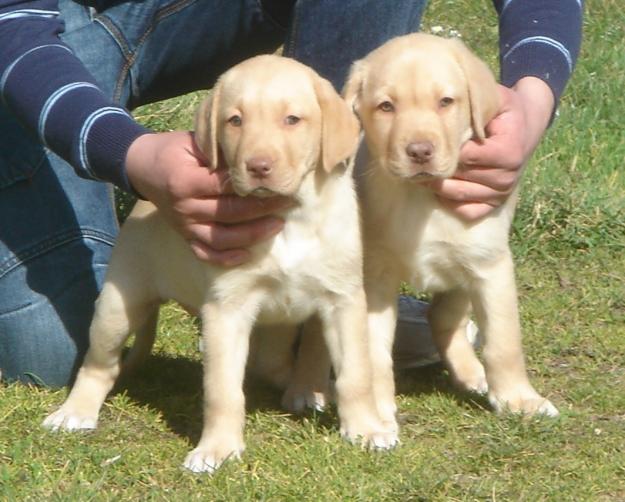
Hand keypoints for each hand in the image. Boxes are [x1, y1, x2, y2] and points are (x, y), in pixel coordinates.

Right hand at [125, 131, 292, 264]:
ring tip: (277, 225)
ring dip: (253, 235)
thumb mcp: (194, 142)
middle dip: (263, 209)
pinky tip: (248, 254)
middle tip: (289, 202)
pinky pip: (205, 253)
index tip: (279, 182)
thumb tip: (256, 159)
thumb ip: (221, 151)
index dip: (255, 187)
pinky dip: (226, 258)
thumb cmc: (174, 150)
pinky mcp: (184, 236)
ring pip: (222, 237)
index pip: (227, 187)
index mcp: (186, 181)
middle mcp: (185, 207)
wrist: (142, 167)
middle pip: (230, 213)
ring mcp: (184, 225)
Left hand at [429, 77, 553, 219]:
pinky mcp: (495, 204)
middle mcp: (507, 176)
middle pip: (459, 177)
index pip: (465, 157)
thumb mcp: (497, 99)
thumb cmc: (505, 111)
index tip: (429, 143)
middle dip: (436, 169)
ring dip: (437, 186)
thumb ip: (477, 104)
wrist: (526, 128)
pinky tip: (440, 189)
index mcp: (508, 151)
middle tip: (417, 161)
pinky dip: (451, 203)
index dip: (445, 150)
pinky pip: (468, 211)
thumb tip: (448, 107)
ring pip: (459, 195)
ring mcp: (501, 193)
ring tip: (422, 173)